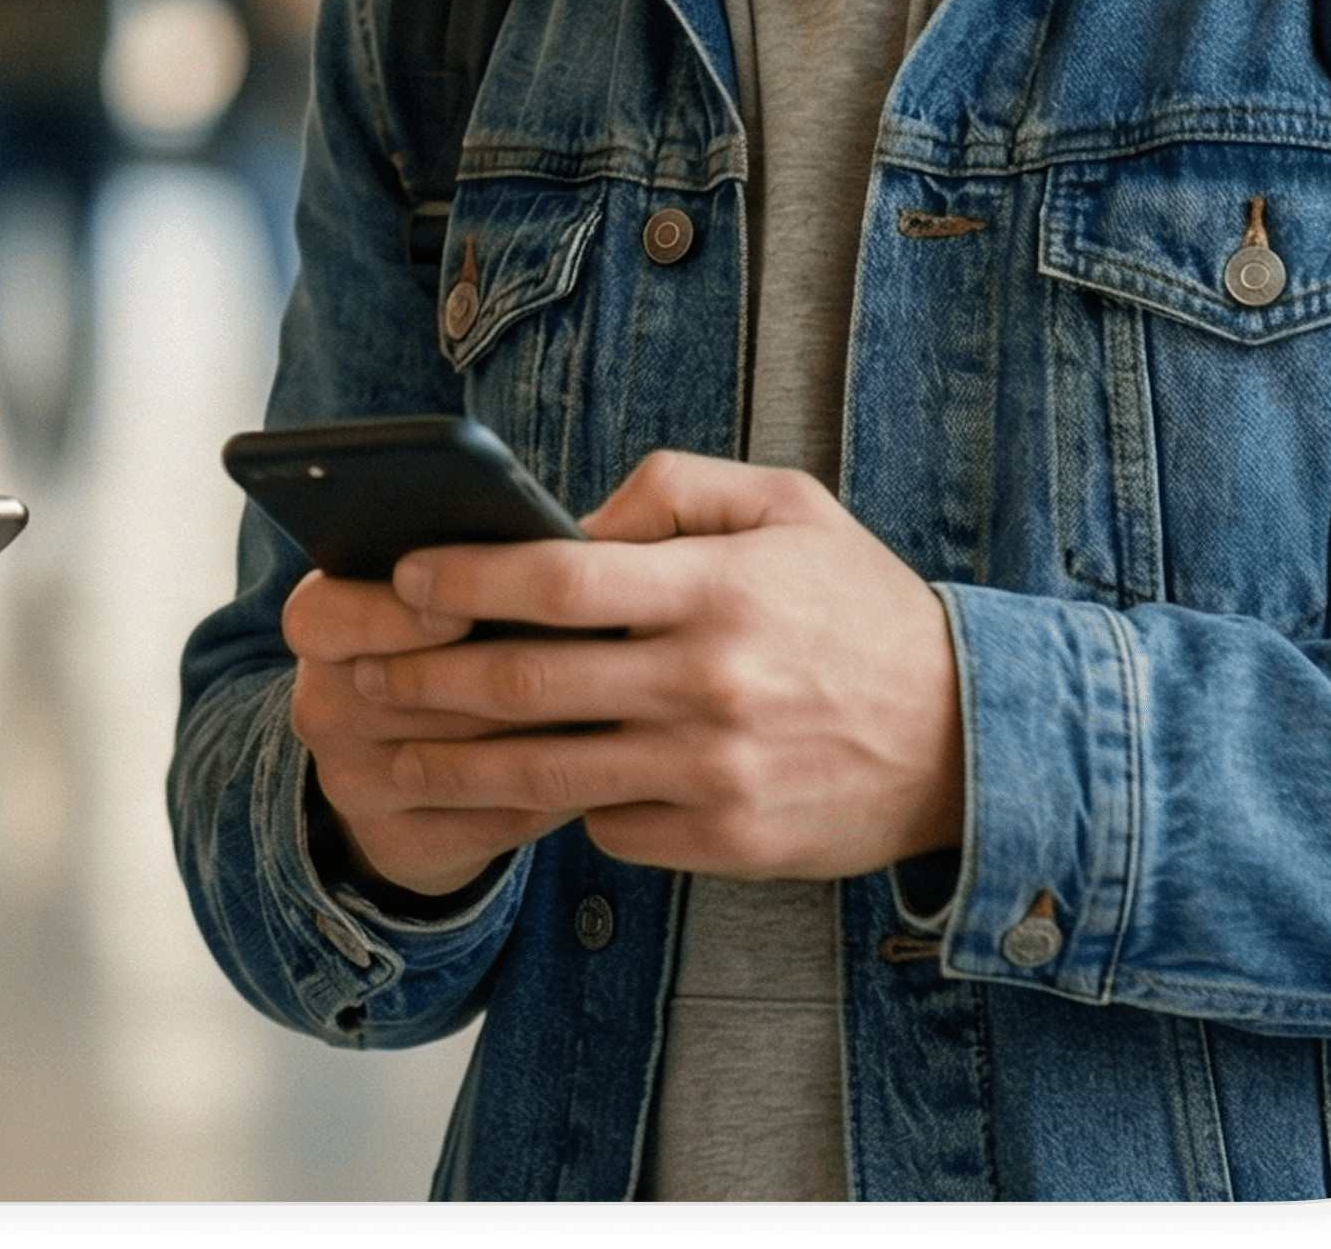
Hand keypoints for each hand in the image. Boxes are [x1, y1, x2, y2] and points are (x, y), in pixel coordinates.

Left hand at [289, 449, 964, 900]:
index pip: (559, 576)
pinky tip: (508, 790)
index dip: (467, 575)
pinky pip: (608, 825)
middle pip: (530, 682)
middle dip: (427, 675)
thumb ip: (671, 491)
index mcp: (715, 588)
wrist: (970, 737)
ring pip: (548, 772)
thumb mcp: (785, 505)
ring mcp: (714, 770)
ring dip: (455, 762)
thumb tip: (569, 517)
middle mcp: (707, 682)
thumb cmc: (857, 605)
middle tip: (359, 668)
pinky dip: (558, 805)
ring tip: (390, 750)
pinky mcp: (725, 840)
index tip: (401, 574)